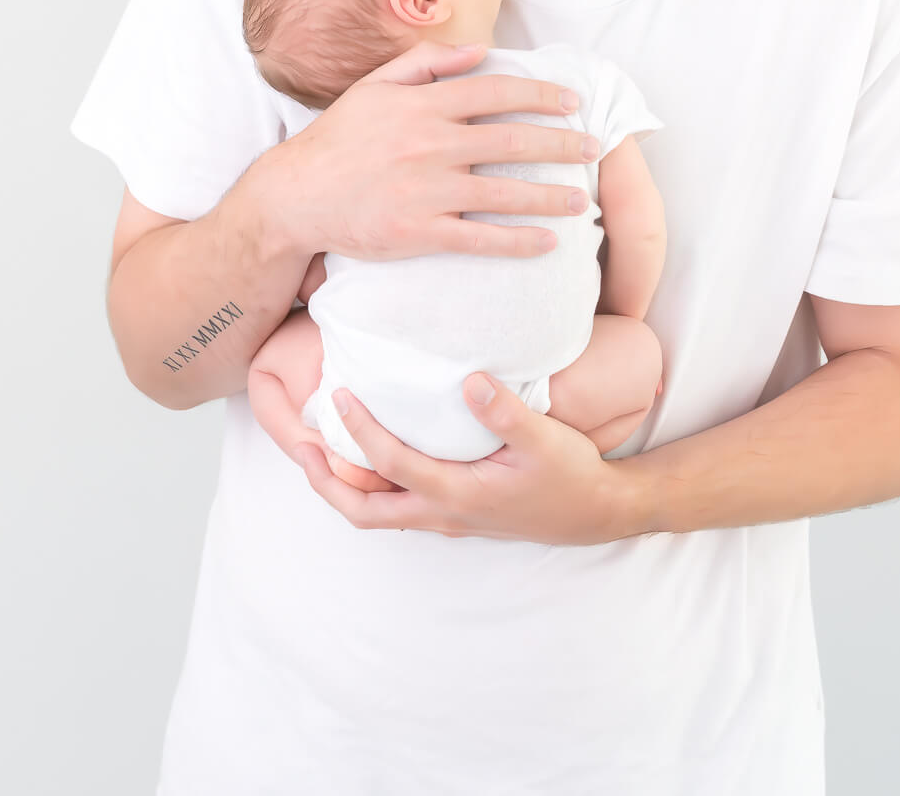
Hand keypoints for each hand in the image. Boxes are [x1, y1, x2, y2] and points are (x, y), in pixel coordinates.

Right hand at [265, 39, 600, 267]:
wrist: (294, 195)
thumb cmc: (338, 139)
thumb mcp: (374, 86)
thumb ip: (426, 62)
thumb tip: (479, 50)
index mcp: (422, 105)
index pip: (495, 92)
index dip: (540, 95)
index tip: (571, 102)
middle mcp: (429, 144)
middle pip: (511, 139)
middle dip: (560, 144)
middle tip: (593, 149)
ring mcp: (425, 191)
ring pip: (503, 191)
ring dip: (549, 196)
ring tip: (581, 201)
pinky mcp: (418, 232)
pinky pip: (479, 239)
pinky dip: (517, 240)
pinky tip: (546, 242)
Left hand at [290, 372, 641, 545]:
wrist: (596, 512)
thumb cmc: (570, 476)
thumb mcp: (544, 439)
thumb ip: (505, 411)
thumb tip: (469, 381)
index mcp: (458, 494)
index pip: (392, 465)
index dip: (361, 431)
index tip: (340, 396)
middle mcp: (444, 514)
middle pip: (365, 511)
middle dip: (328, 482)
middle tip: (303, 447)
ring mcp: (449, 519)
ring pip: (380, 514)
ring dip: (346, 487)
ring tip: (325, 452)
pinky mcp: (457, 514)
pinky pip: (400, 507)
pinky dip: (374, 488)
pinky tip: (376, 458)